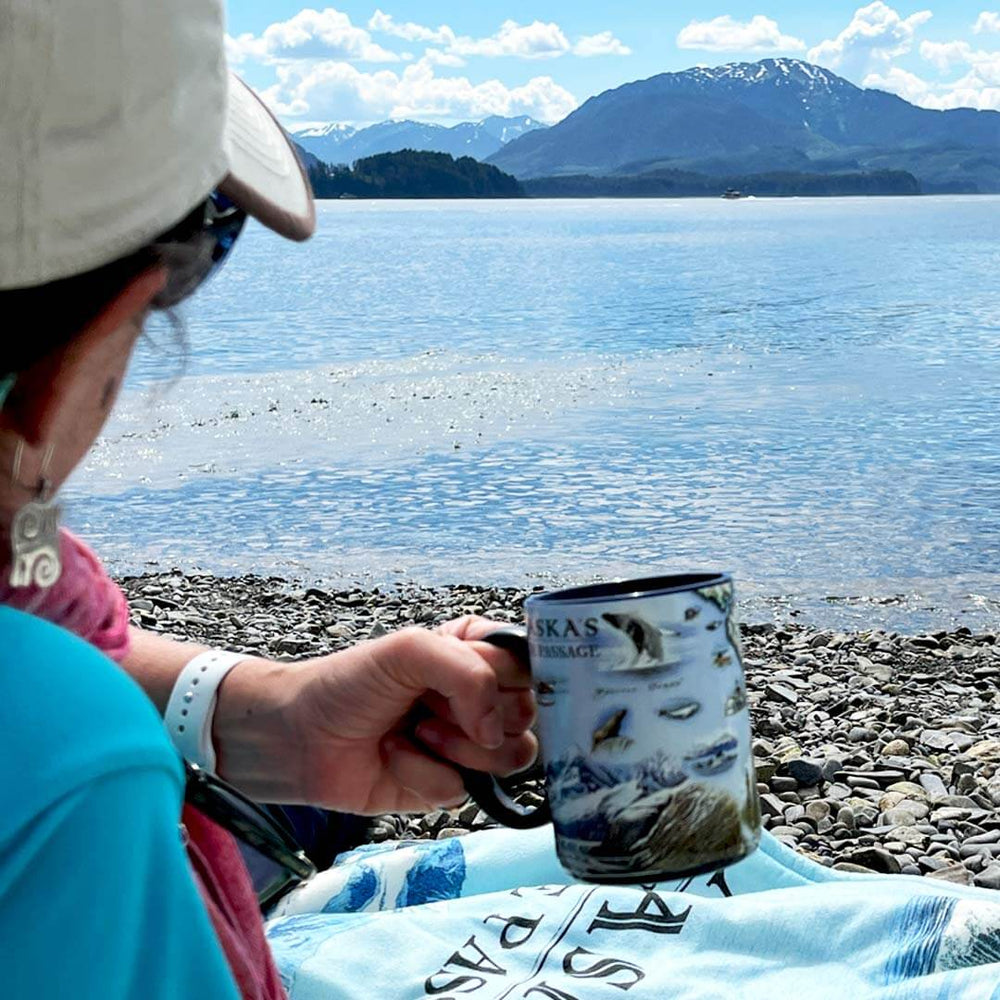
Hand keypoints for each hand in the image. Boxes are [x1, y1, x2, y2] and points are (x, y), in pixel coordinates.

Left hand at [213, 618, 537, 814]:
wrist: (298, 737)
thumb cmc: (350, 682)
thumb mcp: (411, 650)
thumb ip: (470, 673)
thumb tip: (497, 732)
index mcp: (475, 654)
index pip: (528, 665)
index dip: (508, 678)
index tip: (481, 681)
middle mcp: (479, 698)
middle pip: (528, 715)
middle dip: (478, 714)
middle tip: (430, 706)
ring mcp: (467, 744)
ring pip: (509, 757)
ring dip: (454, 747)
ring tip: (415, 732)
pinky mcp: (448, 785)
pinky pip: (464, 790)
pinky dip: (423, 774)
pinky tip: (394, 758)